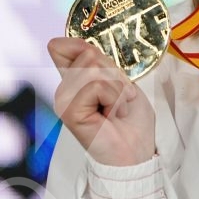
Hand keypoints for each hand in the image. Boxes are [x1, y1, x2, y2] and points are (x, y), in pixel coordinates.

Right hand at [47, 37, 155, 166]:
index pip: (63, 47)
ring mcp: (64, 100)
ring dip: (117, 88)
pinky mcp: (69, 111)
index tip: (110, 74)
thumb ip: (100, 63)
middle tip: (119, 98)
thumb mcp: (121, 82)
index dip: (87, 50)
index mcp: (75, 80)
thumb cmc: (132, 122)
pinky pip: (95, 86)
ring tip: (117, 108)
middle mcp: (65, 89)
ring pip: (92, 68)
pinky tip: (112, 115)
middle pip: (88, 54)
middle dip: (115, 75)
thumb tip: (78, 46)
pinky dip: (114, 98)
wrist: (136, 151)